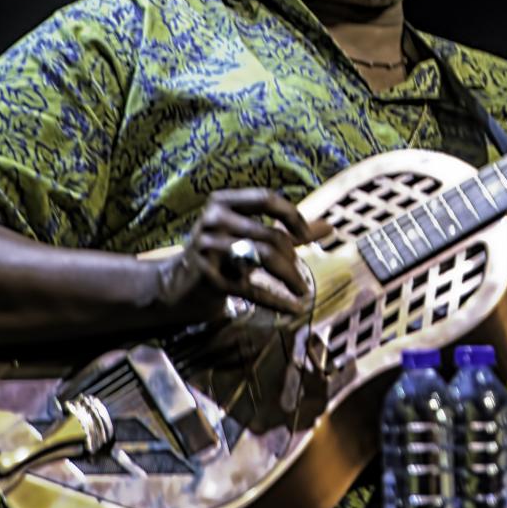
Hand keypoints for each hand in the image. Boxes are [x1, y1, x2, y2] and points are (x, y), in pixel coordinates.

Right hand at [156, 189, 327, 313]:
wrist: (176, 285)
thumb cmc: (221, 254)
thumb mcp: (248, 235)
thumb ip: (286, 229)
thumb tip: (329, 228)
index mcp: (223, 202)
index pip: (266, 198)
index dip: (291, 216)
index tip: (306, 236)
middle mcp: (214, 220)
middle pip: (269, 234)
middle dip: (292, 256)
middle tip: (299, 273)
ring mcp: (209, 248)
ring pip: (263, 258)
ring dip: (289, 277)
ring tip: (302, 290)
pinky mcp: (209, 277)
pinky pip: (252, 288)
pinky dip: (277, 300)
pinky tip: (292, 308)